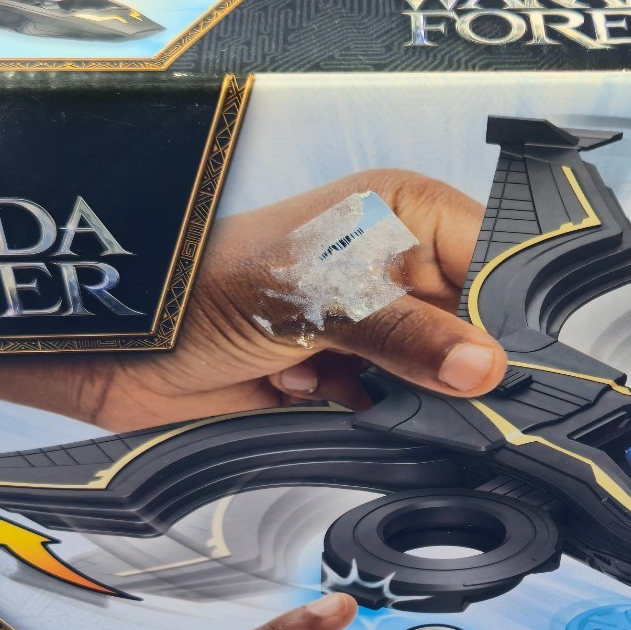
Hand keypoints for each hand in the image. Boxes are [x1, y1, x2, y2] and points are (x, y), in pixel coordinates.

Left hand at [0, 171, 510, 430]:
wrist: (121, 350)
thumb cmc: (200, 289)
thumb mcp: (315, 300)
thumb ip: (406, 334)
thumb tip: (483, 367)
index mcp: (406, 212)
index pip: (498, 262)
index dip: (509, 317)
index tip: (509, 370)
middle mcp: (398, 265)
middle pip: (476, 328)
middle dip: (454, 366)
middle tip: (430, 388)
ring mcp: (375, 324)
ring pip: (439, 379)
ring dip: (400, 397)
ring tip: (336, 376)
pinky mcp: (352, 377)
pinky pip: (399, 413)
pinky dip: (365, 416)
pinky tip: (310, 391)